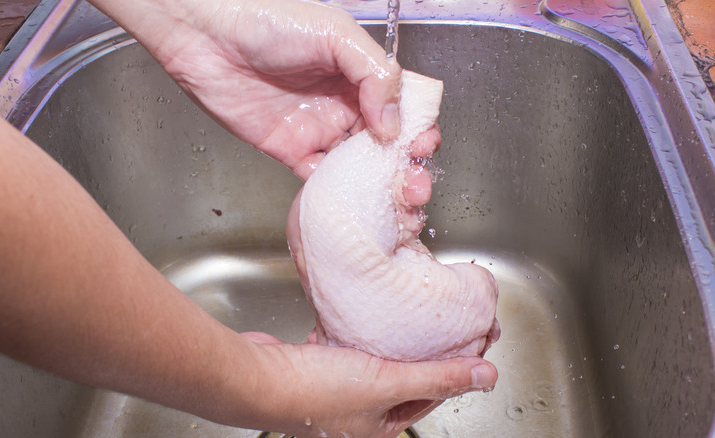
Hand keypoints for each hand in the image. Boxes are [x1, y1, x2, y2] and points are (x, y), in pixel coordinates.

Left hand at [96, 0, 403, 178]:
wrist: (207, 36)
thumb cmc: (267, 20)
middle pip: (387, 144)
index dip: (418, 129)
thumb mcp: (335, 34)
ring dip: (381, 188)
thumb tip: (392, 121)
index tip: (424, 145)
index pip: (402, 108)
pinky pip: (321, 178)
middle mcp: (344, 103)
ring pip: (359, 166)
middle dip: (407, 167)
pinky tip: (357, 203)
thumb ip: (373, 73)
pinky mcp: (290, 150)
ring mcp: (318, 128)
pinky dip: (340, 194)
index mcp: (361, 74)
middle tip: (415, 185)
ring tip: (399, 205)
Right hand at [242, 332, 496, 437]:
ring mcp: (339, 390)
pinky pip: (350, 348)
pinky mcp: (319, 367)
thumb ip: (437, 376)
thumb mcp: (387, 382)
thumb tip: (486, 376)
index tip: (477, 335)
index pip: (434, 393)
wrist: (254, 378)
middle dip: (428, 349)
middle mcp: (362, 413)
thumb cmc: (313, 391)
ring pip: (379, 360)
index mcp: (382, 426)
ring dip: (394, 339)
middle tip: (450, 318)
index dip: (458, 364)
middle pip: (408, 376)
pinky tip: (363, 317)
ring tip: (411, 314)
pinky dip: (360, 333)